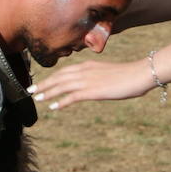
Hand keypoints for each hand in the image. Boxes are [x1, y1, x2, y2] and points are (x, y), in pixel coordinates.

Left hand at [27, 58, 152, 110]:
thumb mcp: (109, 73)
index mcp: (88, 65)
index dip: (52, 77)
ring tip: (37, 98)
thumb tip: (92, 85)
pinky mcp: (93, 91)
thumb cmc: (129, 75)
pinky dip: (61, 101)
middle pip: (59, 77)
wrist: (140, 74)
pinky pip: (72, 96)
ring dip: (47, 92)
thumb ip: (97, 77)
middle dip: (44, 84)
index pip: (65, 71)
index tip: (42, 83)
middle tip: (31, 91)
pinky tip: (53, 106)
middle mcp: (85, 71)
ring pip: (61, 85)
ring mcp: (88, 80)